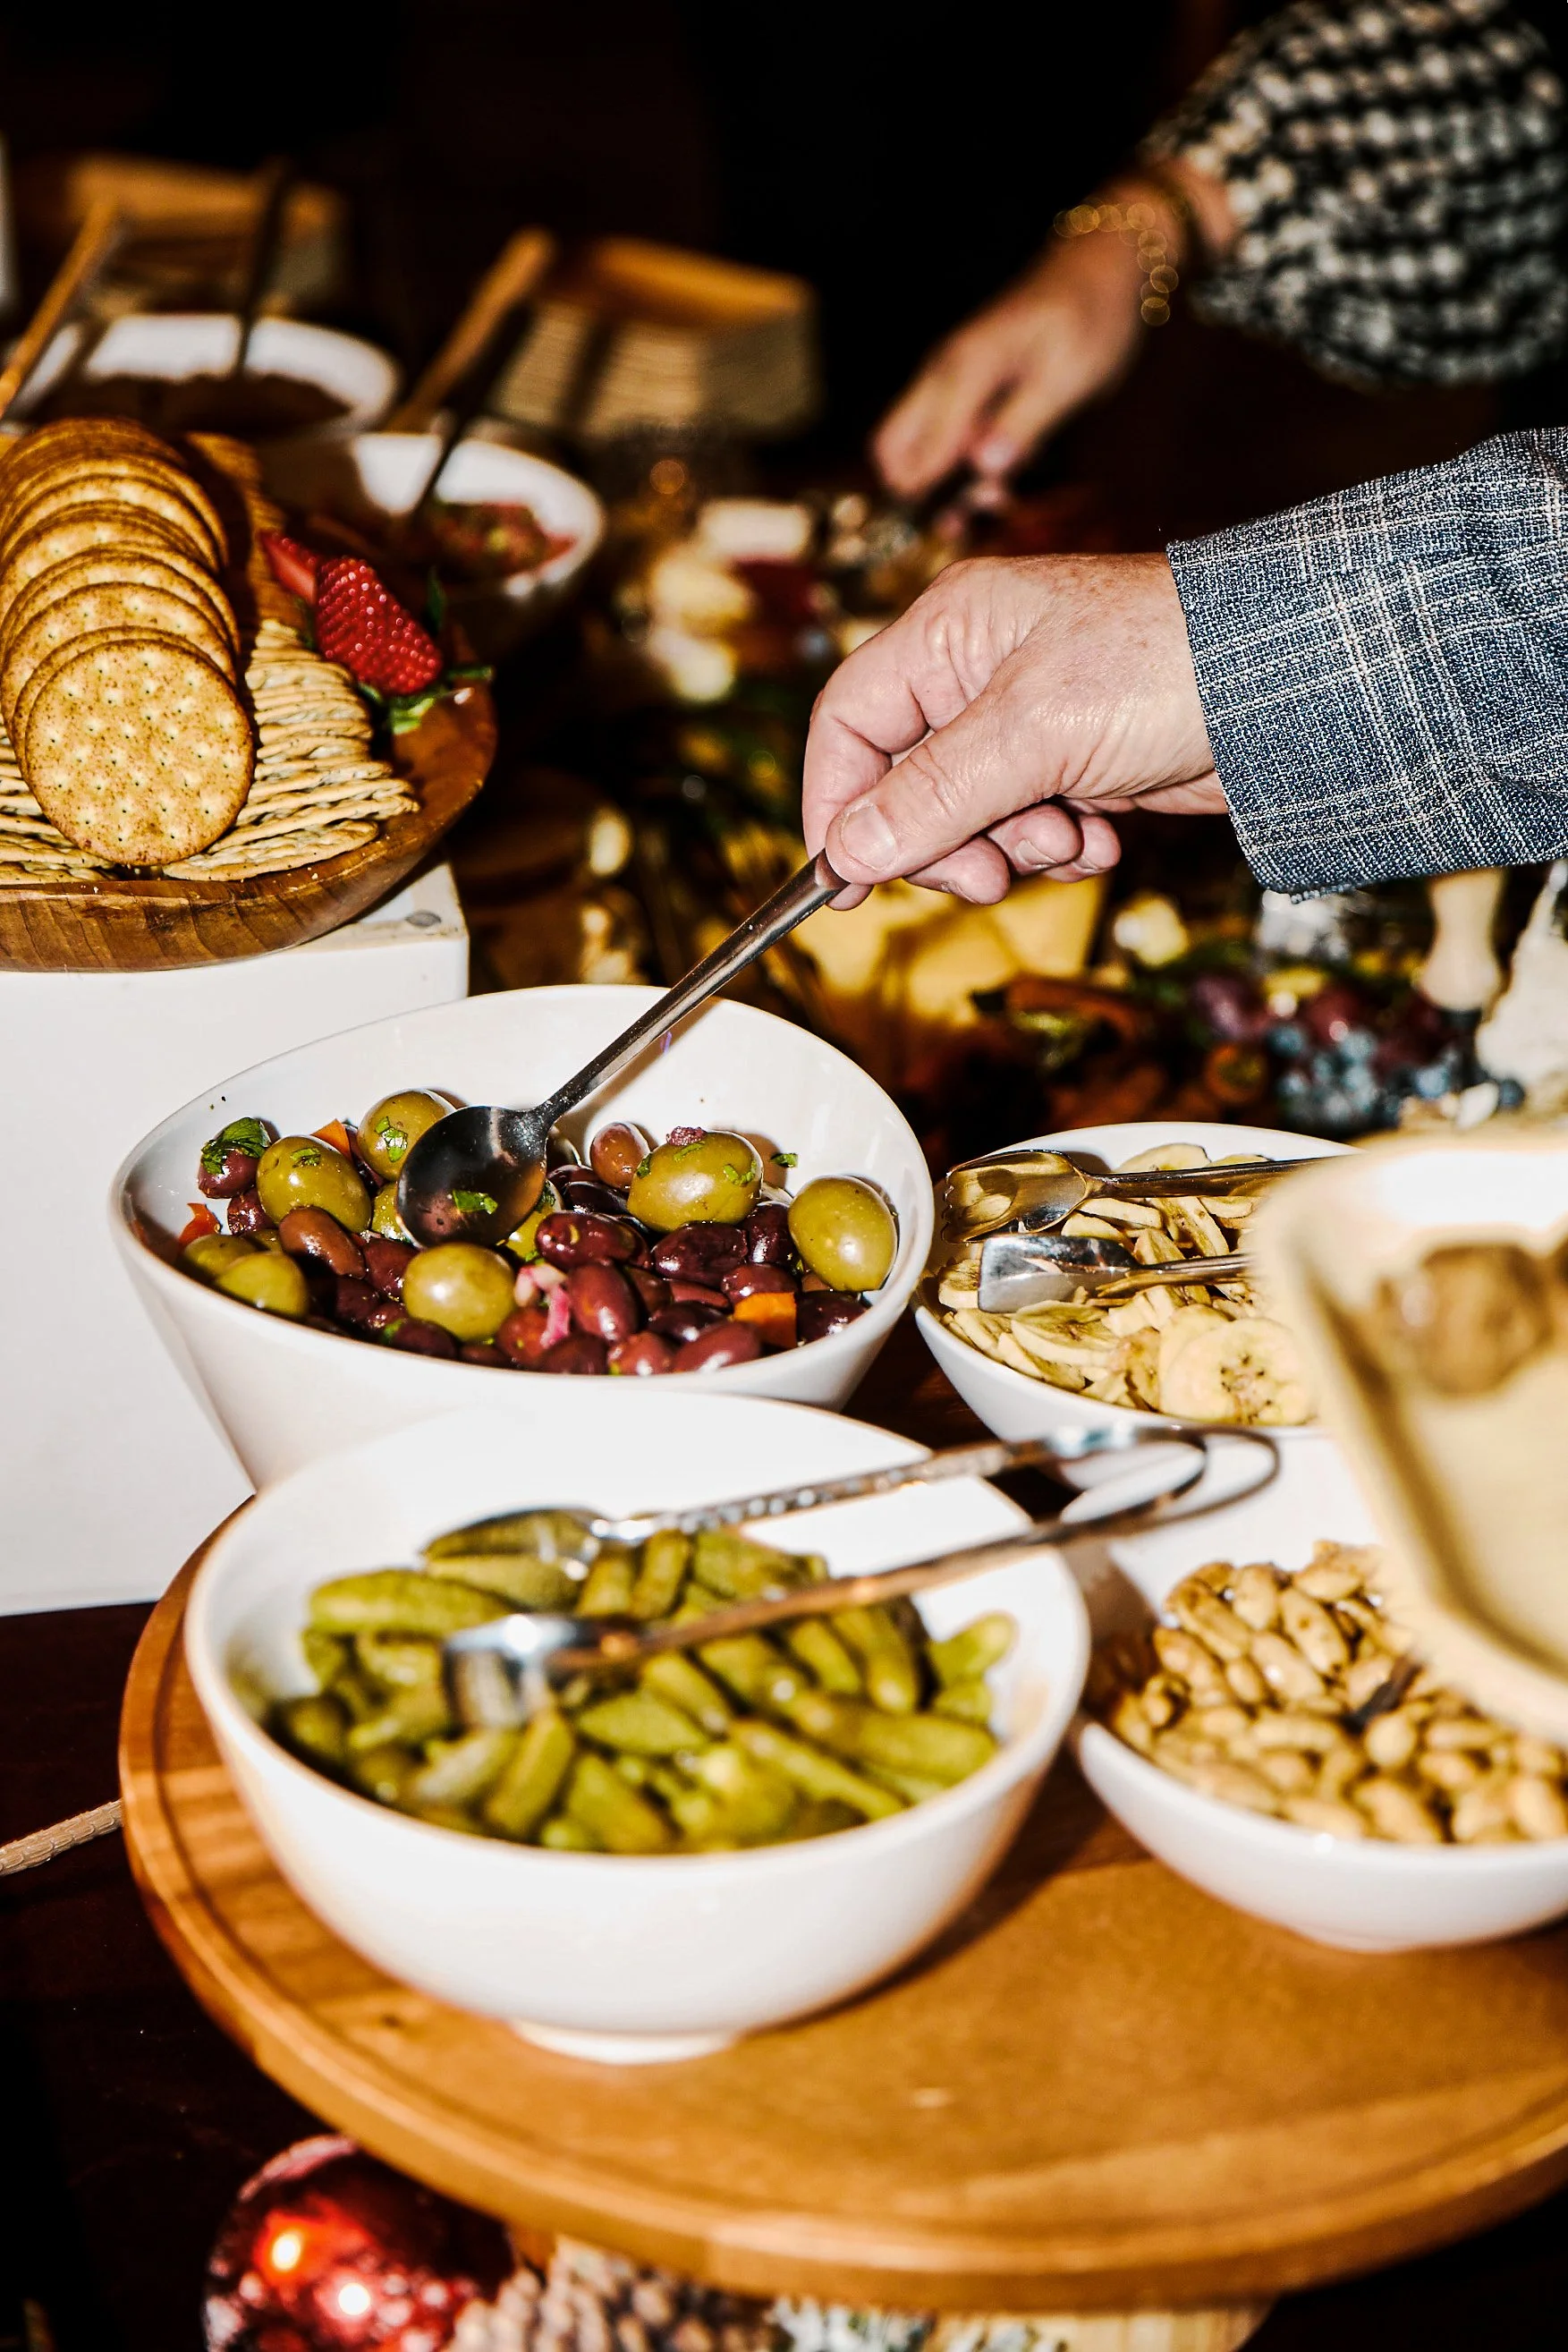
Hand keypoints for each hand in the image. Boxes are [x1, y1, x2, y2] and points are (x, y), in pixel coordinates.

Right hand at [802, 551, 1223, 905]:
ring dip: (1008, 850)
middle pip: (906, 783)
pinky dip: (1058, 848)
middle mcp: (980, 671)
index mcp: (950, 632)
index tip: (842, 877)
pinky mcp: (1078, 761)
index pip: (850, 722)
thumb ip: (933, 794)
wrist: (1291, 688)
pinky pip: (1028, 825)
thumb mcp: (1033, 732)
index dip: (837, 803)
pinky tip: (1102, 840)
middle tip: (985, 878)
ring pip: (968, 815)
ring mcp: (1032, 719)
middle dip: (942, 842)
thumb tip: (849, 850)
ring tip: (1066, 841)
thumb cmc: (1168, 665)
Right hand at [873, 240, 1143, 499]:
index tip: (961, 521)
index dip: (928, 497)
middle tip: (974, 510)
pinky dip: (963, 460)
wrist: (1099, 268)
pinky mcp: (965, 383)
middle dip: (921, 492)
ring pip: (917, 445)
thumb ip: (1022, 423)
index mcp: (963, 370)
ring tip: (1001, 495)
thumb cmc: (1090, 318)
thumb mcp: (1069, 376)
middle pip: (891, 450)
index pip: (915, 451)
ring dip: (945, 480)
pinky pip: (944, 432)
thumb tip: (983, 469)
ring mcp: (949, 376)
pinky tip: (1006, 467)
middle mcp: (943, 373)